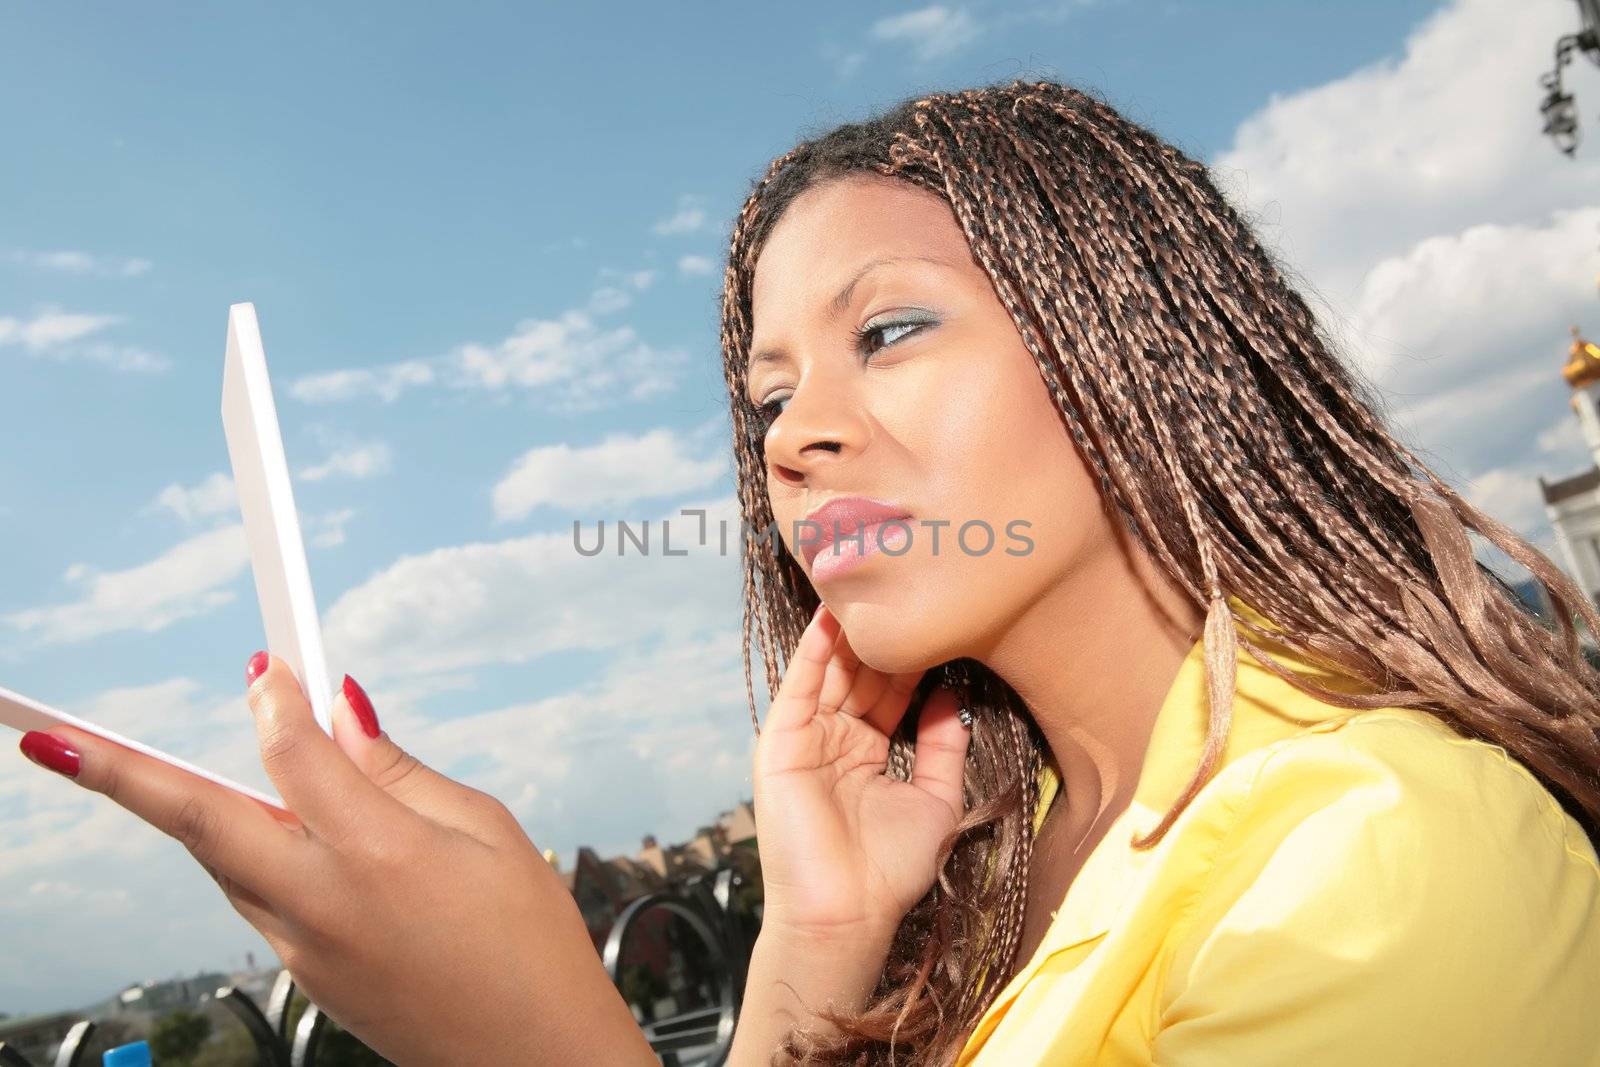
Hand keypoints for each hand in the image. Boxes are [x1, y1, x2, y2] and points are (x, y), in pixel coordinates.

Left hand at [16, 654, 654, 1066]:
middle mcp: (324, 903)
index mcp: (382, 855)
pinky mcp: (305, 976)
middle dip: (119, 776)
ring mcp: (304, 948)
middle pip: (199, 822)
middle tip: (51, 740)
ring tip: (139, 763)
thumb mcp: (486, 831)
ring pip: (222, 859)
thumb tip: (344, 717)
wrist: (535, 1060)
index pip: (295, 755)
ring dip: (189, 807)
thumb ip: (402, 771)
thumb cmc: (529, 944)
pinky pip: (255, 897)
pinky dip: (246, 849)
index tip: (268, 667)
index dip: (276, 699)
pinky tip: (269, 825)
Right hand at [752, 604, 971, 942]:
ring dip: (848, 632)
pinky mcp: (782, 742)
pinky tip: (831, 616)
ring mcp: (806, 739)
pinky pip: (800, 686)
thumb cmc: (889, 870)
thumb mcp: (935, 799)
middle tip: (905, 587)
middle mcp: (835, 740)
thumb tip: (953, 693)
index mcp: (868, 753)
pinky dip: (814, 650)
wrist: (845, 914)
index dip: (912, 657)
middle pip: (862, 675)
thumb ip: (945, 745)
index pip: (890, 691)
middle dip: (882, 636)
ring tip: (867, 585)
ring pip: (832, 672)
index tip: (936, 616)